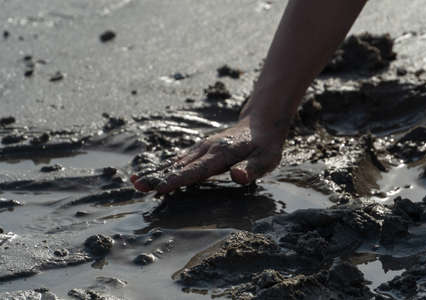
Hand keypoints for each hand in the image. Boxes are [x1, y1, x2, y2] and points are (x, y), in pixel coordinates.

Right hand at [131, 116, 284, 193]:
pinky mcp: (201, 149)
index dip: (177, 179)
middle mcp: (207, 149)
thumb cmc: (265, 145)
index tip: (159, 187)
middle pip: (179, 165)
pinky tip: (155, 173)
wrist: (261, 123)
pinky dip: (165, 167)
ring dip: (157, 171)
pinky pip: (180, 159)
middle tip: (137, 185)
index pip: (197, 170)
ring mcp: (202, 147)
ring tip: (136, 181)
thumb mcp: (266, 159)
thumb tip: (237, 177)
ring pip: (176, 161)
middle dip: (158, 176)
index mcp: (221, 153)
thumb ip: (252, 169)